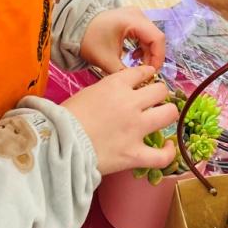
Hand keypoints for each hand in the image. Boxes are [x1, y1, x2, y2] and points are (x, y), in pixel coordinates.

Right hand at [63, 66, 177, 174]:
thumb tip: (114, 96)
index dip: (147, 75)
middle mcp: (131, 103)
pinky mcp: (135, 154)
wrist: (58, 143)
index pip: (141, 72)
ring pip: (168, 114)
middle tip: (154, 101)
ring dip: (167, 114)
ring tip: (163, 117)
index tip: (148, 79)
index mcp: (116, 85)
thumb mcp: (87, 93)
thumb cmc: (65, 117)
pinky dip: (169, 152)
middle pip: (160, 90)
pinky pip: (162, 155)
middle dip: (159, 94)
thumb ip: (107, 91)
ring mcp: (136, 128)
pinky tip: (169, 147)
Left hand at [80, 7, 165, 72]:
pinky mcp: (131, 19)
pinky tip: (134, 56)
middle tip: (146, 72)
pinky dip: (143, 46)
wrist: (75, 26)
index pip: (157, 38)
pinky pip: (144, 33)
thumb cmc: (90, 39)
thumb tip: (138, 85)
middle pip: (155, 37)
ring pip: (151, 36)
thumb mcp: (106, 59)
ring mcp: (135, 15)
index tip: (151, 72)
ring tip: (140, 66)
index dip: (158, 56)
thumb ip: (124, 72)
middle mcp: (137, 15)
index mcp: (133, 20)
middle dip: (153, 56)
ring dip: (148, 52)